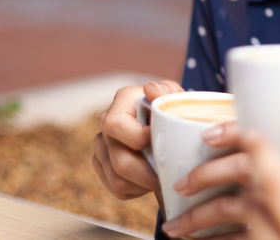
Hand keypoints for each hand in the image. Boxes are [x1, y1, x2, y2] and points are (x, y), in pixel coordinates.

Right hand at [92, 80, 182, 200]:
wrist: (169, 128)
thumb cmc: (174, 112)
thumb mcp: (177, 99)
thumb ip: (169, 92)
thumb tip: (150, 89)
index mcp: (123, 101)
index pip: (115, 124)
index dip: (137, 138)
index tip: (160, 142)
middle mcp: (106, 121)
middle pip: (119, 161)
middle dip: (148, 174)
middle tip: (169, 174)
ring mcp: (102, 145)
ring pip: (118, 179)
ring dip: (144, 184)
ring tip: (161, 176)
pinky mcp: (102, 165)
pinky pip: (117, 189)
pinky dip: (138, 190)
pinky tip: (150, 179)